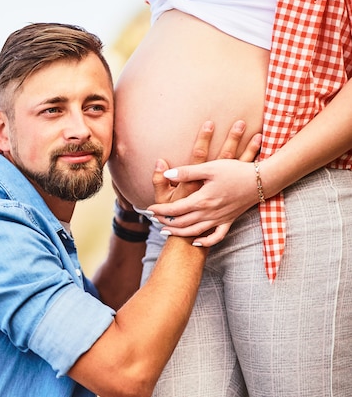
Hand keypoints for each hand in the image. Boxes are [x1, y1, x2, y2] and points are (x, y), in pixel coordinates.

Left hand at [148, 121, 261, 244]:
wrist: (263, 180)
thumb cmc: (235, 171)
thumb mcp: (209, 167)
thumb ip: (187, 172)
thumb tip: (166, 174)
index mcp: (202, 200)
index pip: (174, 210)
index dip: (160, 211)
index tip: (148, 209)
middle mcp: (209, 213)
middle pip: (181, 223)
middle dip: (165, 222)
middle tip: (153, 220)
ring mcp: (220, 219)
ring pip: (194, 232)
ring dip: (178, 233)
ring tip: (166, 231)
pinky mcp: (229, 221)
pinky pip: (216, 237)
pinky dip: (205, 242)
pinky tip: (196, 241)